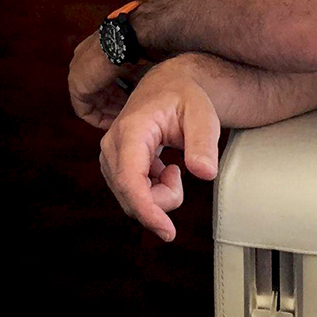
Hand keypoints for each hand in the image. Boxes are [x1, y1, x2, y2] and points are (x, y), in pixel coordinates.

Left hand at [68, 31, 142, 128]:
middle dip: (114, 106)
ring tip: (123, 122)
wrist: (127, 40)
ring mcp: (77, 73)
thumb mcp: (137, 64)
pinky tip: (114, 124)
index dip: (119, 95)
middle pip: (98, 92)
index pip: (104, 80)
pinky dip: (99, 119)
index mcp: (96, 53)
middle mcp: (83, 62)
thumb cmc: (137, 47)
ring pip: (92, 102)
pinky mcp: (77, 86)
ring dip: (108, 113)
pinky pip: (84, 110)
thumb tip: (147, 92)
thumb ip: (135, 77)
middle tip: (128, 116)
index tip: (132, 105)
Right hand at [97, 56, 220, 242]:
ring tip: (173, 169)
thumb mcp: (202, 114)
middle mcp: (113, 143)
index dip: (147, 210)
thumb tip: (205, 173)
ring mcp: (110, 154)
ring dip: (156, 196)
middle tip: (181, 174)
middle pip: (130, 194)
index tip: (168, 231)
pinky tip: (163, 171)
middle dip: (161, 200)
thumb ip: (204, 143)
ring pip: (129, 198)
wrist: (168, 85)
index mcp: (132, 129)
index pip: (130, 179)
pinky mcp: (114, 163)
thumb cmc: (184, 97)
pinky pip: (130, 193)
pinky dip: (151, 192)